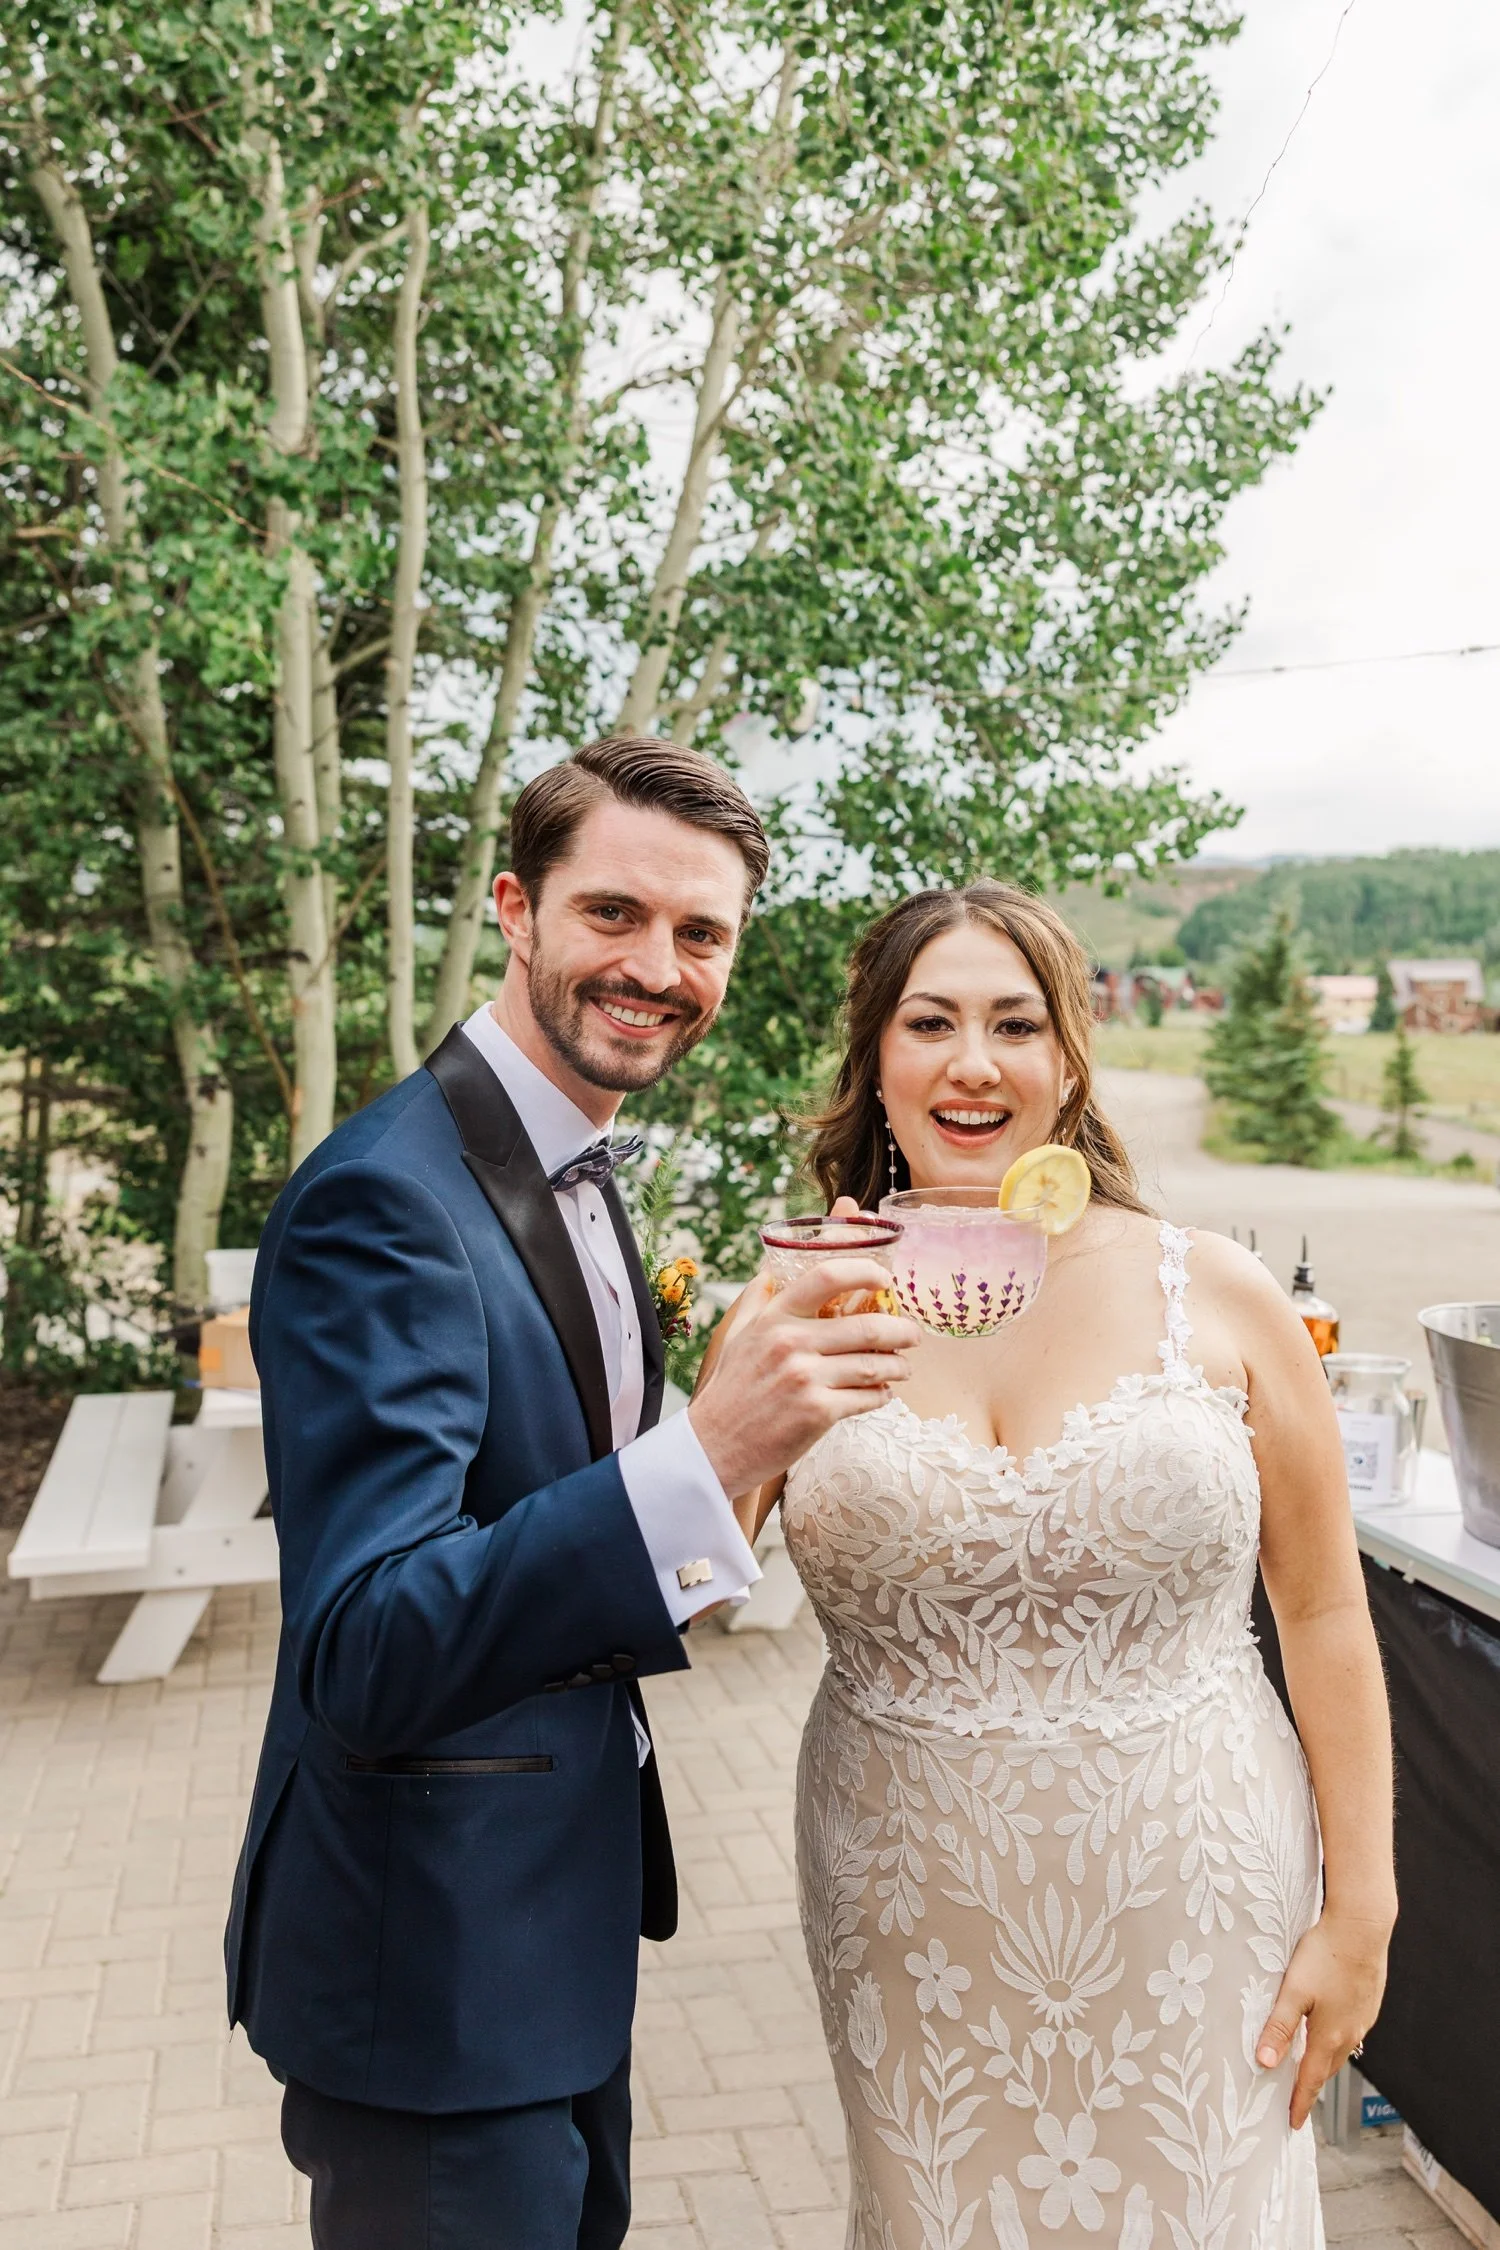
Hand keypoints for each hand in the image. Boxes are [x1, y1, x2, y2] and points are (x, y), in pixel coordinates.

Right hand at [688, 1258, 920, 1497]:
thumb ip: (757, 1300)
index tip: (885, 1280)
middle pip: (867, 1325)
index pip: (827, 1277)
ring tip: (902, 1367)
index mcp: (774, 1317)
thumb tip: (770, 1271)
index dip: (865, 1271)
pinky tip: (883, 1394)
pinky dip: (882, 1395)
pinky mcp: (817, 1412)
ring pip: (874, 1364)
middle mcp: (791, 1342)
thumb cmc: (729, 1391)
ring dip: (898, 1366)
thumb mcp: (738, 1336)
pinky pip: (866, 1397)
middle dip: (901, 1330)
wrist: (713, 1447)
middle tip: (912, 1335)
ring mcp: (805, 1378)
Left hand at [1256, 1909, 1390, 2128]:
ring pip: (1340, 2051)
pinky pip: (1350, 2033)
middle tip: (1297, 2100)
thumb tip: (1264, 2062)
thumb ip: (1279, 2026)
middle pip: (1326, 2069)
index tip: (1292, 2124)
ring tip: (1309, 2070)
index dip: (1300, 2103)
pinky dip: (1335, 2042)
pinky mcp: (1369, 2003)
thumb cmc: (1325, 1956)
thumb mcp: (1293, 1991)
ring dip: (1323, 2063)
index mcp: (1329, 2036)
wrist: (1363, 1928)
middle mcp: (1350, 2034)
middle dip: (1311, 2086)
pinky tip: (1329, 2033)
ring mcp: (1363, 2019)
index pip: (1310, 2080)